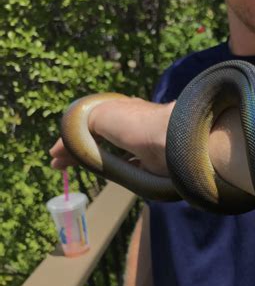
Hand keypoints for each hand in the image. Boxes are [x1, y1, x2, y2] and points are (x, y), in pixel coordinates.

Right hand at [50, 97, 174, 176]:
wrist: (168, 139)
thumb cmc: (132, 122)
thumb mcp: (98, 116)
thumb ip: (78, 128)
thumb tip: (60, 148)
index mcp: (118, 110)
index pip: (89, 123)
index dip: (72, 137)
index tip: (55, 153)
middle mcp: (129, 126)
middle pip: (98, 140)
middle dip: (78, 151)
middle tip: (59, 164)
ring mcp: (140, 145)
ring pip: (111, 155)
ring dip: (93, 162)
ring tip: (75, 170)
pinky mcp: (149, 164)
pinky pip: (126, 168)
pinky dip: (113, 171)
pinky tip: (103, 175)